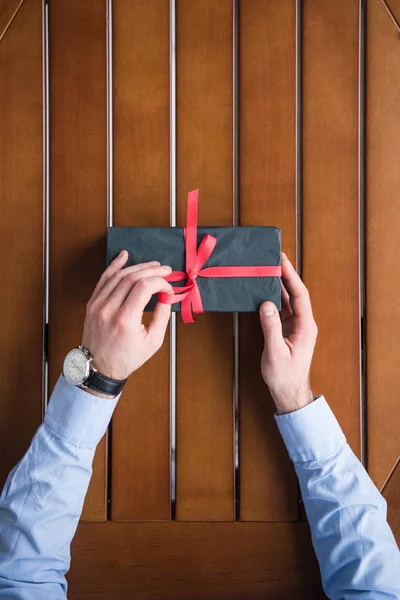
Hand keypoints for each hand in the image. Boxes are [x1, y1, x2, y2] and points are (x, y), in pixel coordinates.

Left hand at [81, 250, 172, 384]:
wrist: (98, 367)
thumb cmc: (126, 358)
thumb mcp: (153, 342)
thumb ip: (162, 316)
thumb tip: (166, 295)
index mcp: (125, 320)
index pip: (144, 287)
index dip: (160, 282)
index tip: (168, 287)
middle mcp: (109, 309)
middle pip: (132, 278)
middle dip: (152, 271)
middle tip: (165, 270)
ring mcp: (98, 305)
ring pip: (118, 275)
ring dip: (137, 266)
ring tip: (152, 265)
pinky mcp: (92, 303)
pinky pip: (103, 279)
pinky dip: (114, 266)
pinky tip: (124, 256)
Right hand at [259, 253, 317, 413]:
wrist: (289, 393)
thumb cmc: (284, 376)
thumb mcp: (275, 352)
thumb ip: (271, 328)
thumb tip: (266, 305)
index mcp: (305, 327)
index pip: (300, 295)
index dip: (291, 276)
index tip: (281, 261)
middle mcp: (303, 323)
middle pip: (295, 293)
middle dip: (285, 275)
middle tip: (273, 258)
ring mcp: (296, 326)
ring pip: (288, 300)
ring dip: (279, 285)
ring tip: (267, 269)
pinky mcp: (288, 330)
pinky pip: (282, 309)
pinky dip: (274, 298)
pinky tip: (264, 290)